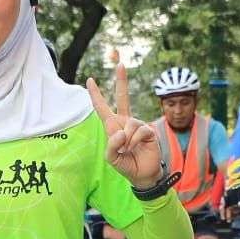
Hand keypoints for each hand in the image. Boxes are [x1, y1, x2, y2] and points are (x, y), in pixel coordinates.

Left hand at [86, 57, 161, 188]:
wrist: (142, 175)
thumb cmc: (125, 164)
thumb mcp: (111, 158)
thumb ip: (111, 146)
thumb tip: (120, 132)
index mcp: (113, 126)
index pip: (102, 107)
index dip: (96, 94)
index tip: (90, 80)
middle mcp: (125, 122)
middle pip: (123, 97)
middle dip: (122, 80)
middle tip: (120, 64)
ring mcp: (138, 125)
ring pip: (130, 124)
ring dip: (127, 140)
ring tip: (128, 150)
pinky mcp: (149, 130)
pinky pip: (139, 131)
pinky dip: (135, 141)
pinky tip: (136, 148)